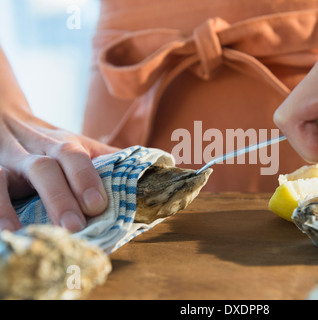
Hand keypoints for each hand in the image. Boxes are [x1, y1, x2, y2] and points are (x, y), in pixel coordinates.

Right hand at [0, 111, 119, 231]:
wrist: (3, 116)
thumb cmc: (50, 142)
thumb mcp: (77, 144)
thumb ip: (108, 158)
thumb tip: (154, 168)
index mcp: (61, 144)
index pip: (74, 155)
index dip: (85, 178)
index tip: (97, 205)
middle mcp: (32, 150)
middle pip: (44, 167)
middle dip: (60, 196)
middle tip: (74, 226)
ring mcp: (4, 161)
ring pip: (2, 178)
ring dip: (12, 206)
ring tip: (27, 235)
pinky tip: (3, 232)